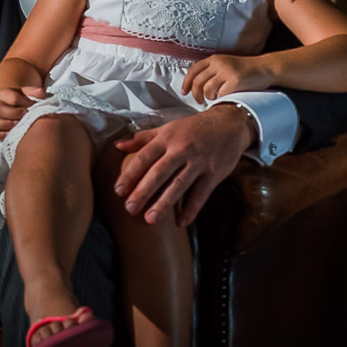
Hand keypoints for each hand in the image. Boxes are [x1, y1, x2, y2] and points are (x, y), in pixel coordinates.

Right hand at [0, 86, 41, 138]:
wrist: (10, 105)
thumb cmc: (20, 99)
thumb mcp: (26, 92)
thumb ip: (34, 92)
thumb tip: (41, 93)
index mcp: (4, 94)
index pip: (13, 99)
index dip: (25, 104)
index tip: (34, 107)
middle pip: (1, 110)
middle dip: (14, 114)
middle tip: (25, 116)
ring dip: (7, 125)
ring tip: (18, 125)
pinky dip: (1, 135)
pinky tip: (10, 134)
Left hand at [112, 104, 255, 226]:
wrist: (228, 124)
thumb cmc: (193, 128)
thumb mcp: (167, 128)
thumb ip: (142, 138)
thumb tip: (117, 145)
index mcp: (166, 138)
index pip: (144, 157)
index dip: (130, 174)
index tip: (118, 190)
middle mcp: (181, 150)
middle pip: (159, 172)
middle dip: (143, 191)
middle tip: (130, 209)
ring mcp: (198, 162)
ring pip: (179, 185)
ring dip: (164, 203)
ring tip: (150, 219)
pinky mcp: (215, 173)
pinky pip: (201, 194)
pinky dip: (191, 208)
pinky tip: (181, 222)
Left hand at [182, 54, 269, 102]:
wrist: (265, 68)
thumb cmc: (245, 69)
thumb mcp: (225, 64)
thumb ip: (211, 70)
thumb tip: (194, 84)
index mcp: (214, 59)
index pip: (193, 70)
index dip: (186, 82)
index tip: (185, 92)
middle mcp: (218, 63)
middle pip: (198, 81)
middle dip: (196, 94)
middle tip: (198, 101)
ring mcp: (227, 71)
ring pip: (207, 89)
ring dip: (209, 97)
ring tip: (215, 98)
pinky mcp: (235, 80)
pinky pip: (221, 94)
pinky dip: (221, 98)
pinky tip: (225, 97)